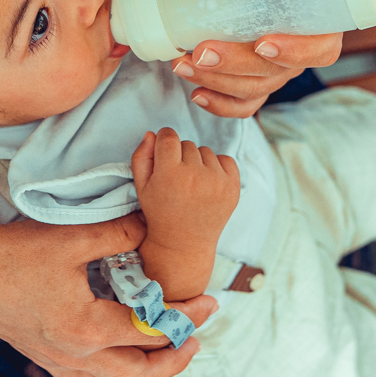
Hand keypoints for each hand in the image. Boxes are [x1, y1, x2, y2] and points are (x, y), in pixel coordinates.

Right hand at [0, 213, 218, 376]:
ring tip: (169, 355)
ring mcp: (60, 363)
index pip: (151, 329)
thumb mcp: (73, 236)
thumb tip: (152, 225)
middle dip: (176, 355)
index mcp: (88, 327)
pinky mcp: (47, 361)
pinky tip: (125, 370)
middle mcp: (77, 355)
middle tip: (196, 333)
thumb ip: (119, 232)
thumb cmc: (18, 251)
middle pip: (142, 371)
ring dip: (149, 375)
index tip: (209, 301)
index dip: (185, 316)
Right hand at [131, 129, 239, 254]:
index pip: (169, 136)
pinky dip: (217, 167)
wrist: (184, 243)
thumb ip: (142, 156)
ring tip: (191, 184)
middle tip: (177, 178)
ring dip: (198, 162)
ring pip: (205, 151)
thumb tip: (153, 133)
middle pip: (187, 144)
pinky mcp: (233, 187)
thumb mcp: (141, 186)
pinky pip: (225, 159)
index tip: (164, 153)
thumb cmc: (160, 212)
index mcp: (170, 174)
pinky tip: (207, 184)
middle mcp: (195, 175)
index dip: (163, 141)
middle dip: (180, 156)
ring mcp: (217, 181)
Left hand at [170, 0, 343, 117]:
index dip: (295, 50)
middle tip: (200, 51)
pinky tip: (197, 94)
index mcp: (318, 23)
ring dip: (216, 82)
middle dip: (234, 65)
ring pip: (255, 90)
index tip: (263, 43)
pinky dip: (221, 105)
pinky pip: (245, 105)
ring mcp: (279, 73)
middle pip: (276, 73)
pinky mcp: (259, 84)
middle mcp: (300, 54)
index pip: (320, 48)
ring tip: (182, 65)